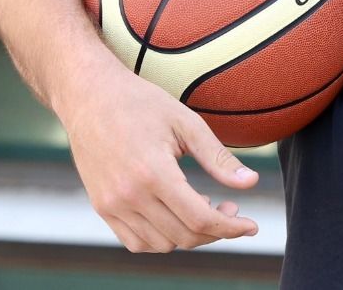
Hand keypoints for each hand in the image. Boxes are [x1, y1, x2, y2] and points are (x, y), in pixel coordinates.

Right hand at [60, 65, 259, 251]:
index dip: (231, 227)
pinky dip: (162, 238)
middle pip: (183, 236)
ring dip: (189, 235)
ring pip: (160, 244)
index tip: (252, 226)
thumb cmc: (142, 104)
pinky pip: (136, 241)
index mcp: (153, 173)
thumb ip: (219, 158)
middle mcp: (128, 196)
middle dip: (216, 230)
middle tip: (231, 208)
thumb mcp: (188, 123)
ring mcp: (111, 205)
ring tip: (204, 205)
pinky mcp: (101, 207)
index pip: (199, 218)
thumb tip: (251, 182)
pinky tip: (177, 214)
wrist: (90, 98)